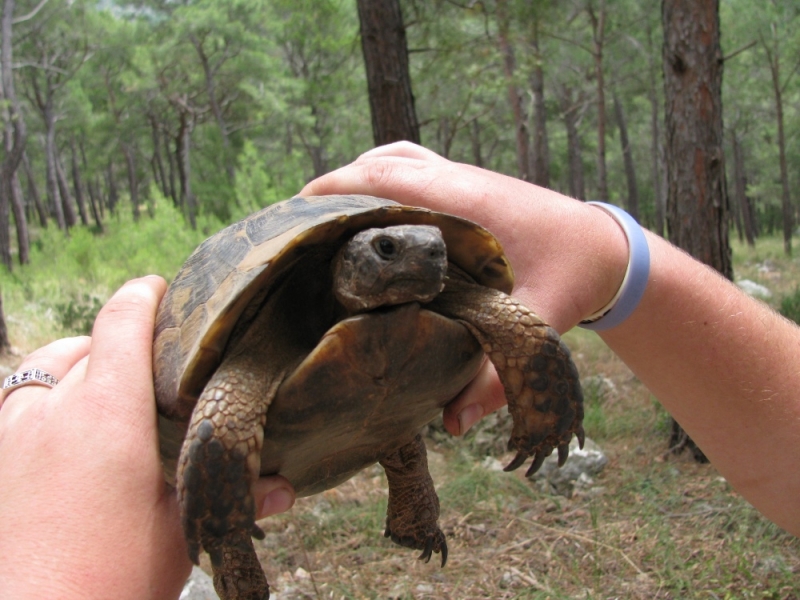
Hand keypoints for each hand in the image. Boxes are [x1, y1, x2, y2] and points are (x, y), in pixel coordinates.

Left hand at [0, 276, 294, 599]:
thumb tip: (285, 488)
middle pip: (85, 340)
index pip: (122, 318)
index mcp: (108, 411)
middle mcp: (54, 408)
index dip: (144, 293)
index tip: (160, 288)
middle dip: (117, 339)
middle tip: (147, 361)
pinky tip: (59, 426)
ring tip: (98, 384)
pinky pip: (13, 402)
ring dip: (74, 363)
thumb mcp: (178, 533)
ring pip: (42, 366)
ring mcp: (12, 432)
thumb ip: (230, 496)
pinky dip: (40, 397)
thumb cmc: (106, 579)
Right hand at [301, 142, 627, 434]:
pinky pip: (414, 166)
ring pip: (398, 158)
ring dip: (357, 176)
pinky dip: (382, 176)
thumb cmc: (574, 278)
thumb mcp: (538, 325)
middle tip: (296, 224)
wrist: (607, 249)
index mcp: (468, 203)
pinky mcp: (469, 185)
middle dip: (335, 185)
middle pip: (383, 162)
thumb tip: (451, 422)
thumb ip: (496, 376)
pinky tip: (370, 210)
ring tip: (322, 215)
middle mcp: (461, 180)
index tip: (295, 213)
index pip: (388, 178)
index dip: (337, 190)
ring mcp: (465, 177)